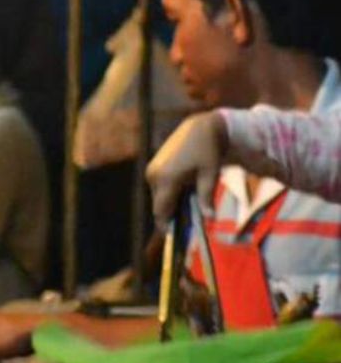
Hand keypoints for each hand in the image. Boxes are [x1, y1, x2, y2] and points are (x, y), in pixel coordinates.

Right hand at [146, 111, 226, 227]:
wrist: (200, 127)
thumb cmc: (208, 150)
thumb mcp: (210, 174)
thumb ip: (206, 197)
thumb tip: (209, 218)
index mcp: (166, 179)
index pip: (161, 211)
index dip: (166, 226)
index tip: (174, 236)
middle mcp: (154, 176)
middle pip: (159, 205)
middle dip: (172, 214)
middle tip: (189, 221)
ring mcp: (152, 170)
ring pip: (159, 196)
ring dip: (171, 202)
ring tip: (190, 199)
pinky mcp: (154, 166)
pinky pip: (160, 187)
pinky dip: (170, 192)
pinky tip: (185, 187)